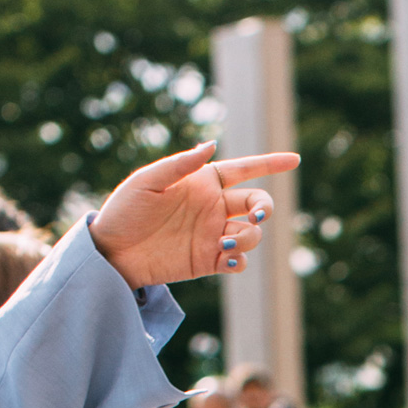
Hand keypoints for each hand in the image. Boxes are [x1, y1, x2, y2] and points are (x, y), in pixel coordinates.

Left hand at [88, 142, 299, 289]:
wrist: (113, 252)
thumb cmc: (125, 210)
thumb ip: (181, 165)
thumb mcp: (148, 181)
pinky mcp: (210, 261)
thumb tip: (212, 145)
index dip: (270, 163)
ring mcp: (213, 235)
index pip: (244, 170)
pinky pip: (239, 261)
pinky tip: (227, 259)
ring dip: (249, 237)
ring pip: (252, 234)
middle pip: (256, 204)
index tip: (295, 159)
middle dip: (264, 209)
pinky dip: (240, 260)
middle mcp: (213, 207)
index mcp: (203, 181)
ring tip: (226, 243)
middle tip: (256, 218)